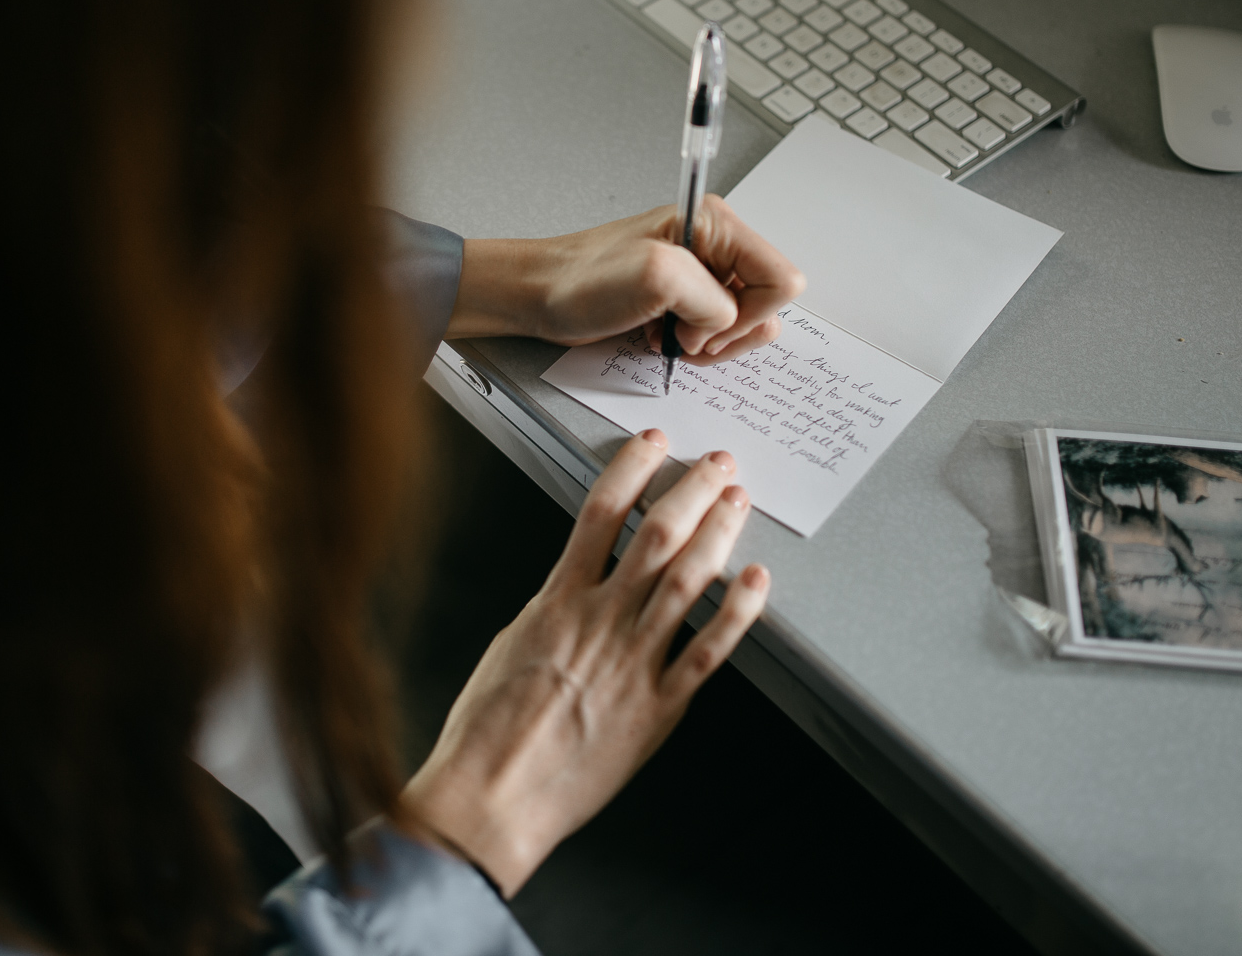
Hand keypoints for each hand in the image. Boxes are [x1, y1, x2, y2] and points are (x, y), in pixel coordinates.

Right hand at [400, 431, 770, 895]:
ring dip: (719, 536)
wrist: (492, 795)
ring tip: (738, 504)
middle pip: (656, 537)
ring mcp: (632, 663)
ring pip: (687, 582)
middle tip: (717, 465)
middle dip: (692, 492)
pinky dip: (735, 614)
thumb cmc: (487, 730)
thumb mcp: (510, 644)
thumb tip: (573, 587)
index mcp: (557, 602)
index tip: (652, 446)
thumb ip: (550, 610)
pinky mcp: (657, 708)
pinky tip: (755, 584)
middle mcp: (599, 623)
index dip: (632, 470)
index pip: (600, 513)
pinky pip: (706, 653)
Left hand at [447, 197, 803, 362]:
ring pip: (742, 326)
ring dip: (706, 342)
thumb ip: (713, 300)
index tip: (704, 323)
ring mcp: (700, 276)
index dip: (751, 314)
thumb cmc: (581, 279)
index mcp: (717, 225)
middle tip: (682, 333)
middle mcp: (715, 247)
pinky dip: (690, 346)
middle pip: (766, 306)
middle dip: (727, 333)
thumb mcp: (656, 277)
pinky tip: (657, 336)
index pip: (781, 279)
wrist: (539, 295)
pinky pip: (713, 335)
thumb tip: (726, 324)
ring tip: (666, 333)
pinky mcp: (683, 301)